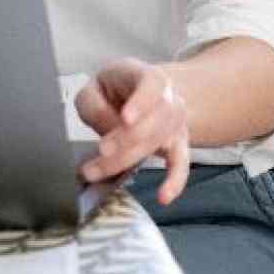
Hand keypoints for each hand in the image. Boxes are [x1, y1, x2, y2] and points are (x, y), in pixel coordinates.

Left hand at [73, 57, 190, 204]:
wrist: (140, 93)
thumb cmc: (112, 91)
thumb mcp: (94, 88)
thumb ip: (94, 105)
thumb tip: (108, 129)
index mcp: (146, 76)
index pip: (152, 84)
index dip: (141, 102)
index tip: (126, 119)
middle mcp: (168, 98)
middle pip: (152, 122)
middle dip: (124, 140)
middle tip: (100, 151)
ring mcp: (176, 123)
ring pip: (157, 144)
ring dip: (125, 160)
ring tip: (92, 172)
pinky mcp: (178, 144)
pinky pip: (181, 163)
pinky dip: (175, 181)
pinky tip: (163, 197)